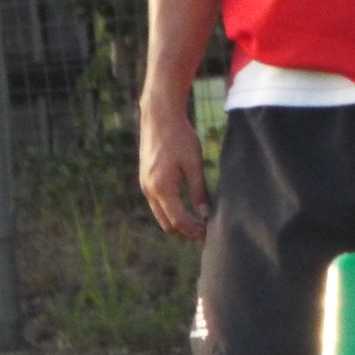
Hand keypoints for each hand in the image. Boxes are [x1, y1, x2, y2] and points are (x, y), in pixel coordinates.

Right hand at [139, 92, 210, 241]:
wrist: (159, 117)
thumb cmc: (180, 138)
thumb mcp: (193, 164)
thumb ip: (199, 191)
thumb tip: (205, 214)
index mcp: (161, 187)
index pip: (178, 220)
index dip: (194, 231)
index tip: (209, 237)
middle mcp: (149, 190)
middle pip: (167, 223)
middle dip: (186, 231)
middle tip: (206, 234)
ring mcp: (145, 185)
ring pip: (161, 215)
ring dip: (178, 222)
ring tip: (200, 224)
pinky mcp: (146, 180)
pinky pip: (158, 204)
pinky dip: (171, 211)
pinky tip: (187, 209)